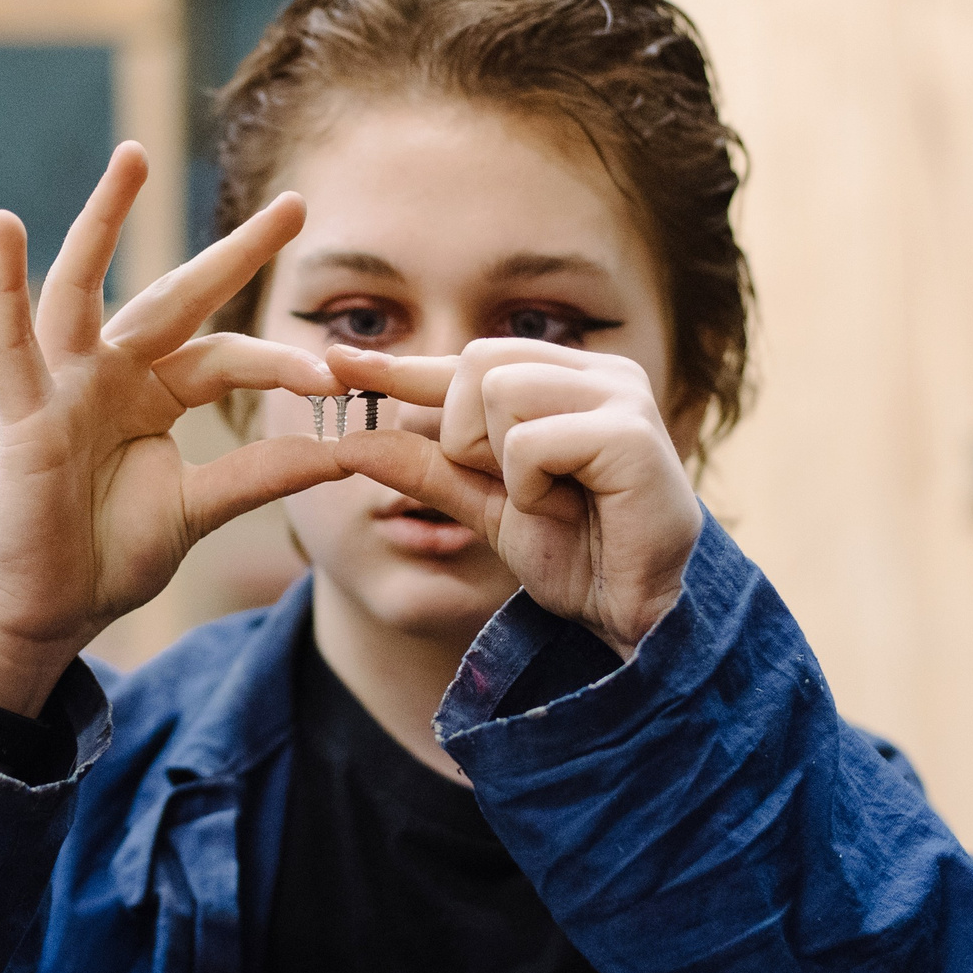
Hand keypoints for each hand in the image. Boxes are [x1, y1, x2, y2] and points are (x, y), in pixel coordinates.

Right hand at [0, 143, 347, 714]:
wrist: (50, 612)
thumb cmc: (110, 556)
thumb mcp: (202, 508)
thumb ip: (262, 474)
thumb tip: (345, 451)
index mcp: (155, 394)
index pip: (226, 355)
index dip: (280, 361)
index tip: (336, 376)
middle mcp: (112, 373)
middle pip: (178, 296)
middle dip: (236, 252)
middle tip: (296, 204)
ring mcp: (65, 384)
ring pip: (87, 287)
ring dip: (107, 219)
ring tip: (134, 156)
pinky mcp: (25, 410)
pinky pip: (10, 339)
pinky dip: (5, 284)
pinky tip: (7, 227)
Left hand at [327, 340, 702, 659]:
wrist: (635, 615)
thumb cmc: (576, 554)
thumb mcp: (484, 506)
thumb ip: (426, 468)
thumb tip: (349, 439)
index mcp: (569, 378)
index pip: (468, 357)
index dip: (402, 366)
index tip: (337, 364)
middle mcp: (600, 372)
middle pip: (475, 362)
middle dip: (463, 433)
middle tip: (511, 488)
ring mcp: (622, 395)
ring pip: (498, 393)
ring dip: (500, 463)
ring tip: (550, 499)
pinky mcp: (631, 433)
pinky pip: (529, 441)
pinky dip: (531, 486)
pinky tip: (572, 509)